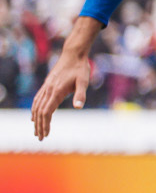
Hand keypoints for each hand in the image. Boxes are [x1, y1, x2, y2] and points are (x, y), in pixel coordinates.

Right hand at [30, 19, 102, 140]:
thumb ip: (81, 94)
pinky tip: (35, 115)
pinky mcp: (47, 85)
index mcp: (56, 91)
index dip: (45, 124)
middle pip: (40, 112)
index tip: (45, 135)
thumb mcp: (84, 81)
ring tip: (36, 130)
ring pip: (37, 106)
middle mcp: (48, 90)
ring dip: (36, 119)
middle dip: (39, 126)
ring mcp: (46, 87)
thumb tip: (79, 107)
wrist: (73, 54)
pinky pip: (38, 99)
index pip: (47, 112)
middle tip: (40, 138)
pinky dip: (35, 109)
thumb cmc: (80, 68)